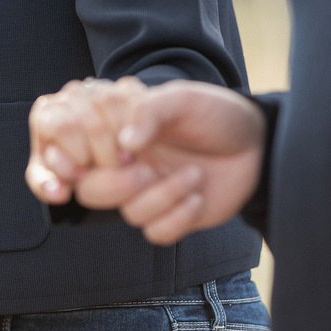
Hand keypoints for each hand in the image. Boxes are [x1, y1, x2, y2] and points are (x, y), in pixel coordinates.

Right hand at [27, 77, 266, 243]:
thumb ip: (150, 111)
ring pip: (128, 212)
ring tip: (195, 172)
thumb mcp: (183, 99)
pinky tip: (199, 194)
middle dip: (118, 183)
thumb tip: (124, 143)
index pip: (73, 149)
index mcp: (117, 131)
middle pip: (89, 189)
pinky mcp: (168, 218)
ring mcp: (145, 192)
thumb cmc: (215, 113)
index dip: (81, 155)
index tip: (114, 150)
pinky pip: (156, 232)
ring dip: (164, 194)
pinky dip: (180, 215)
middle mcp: (124, 164)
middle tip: (149, 167)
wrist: (257, 142)